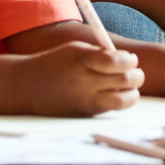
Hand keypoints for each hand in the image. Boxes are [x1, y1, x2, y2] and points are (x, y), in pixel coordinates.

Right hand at [19, 40, 142, 115]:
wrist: (27, 86)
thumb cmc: (55, 63)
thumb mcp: (76, 50)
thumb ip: (101, 54)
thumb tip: (128, 61)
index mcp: (83, 61)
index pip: (118, 61)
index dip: (130, 60)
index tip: (129, 59)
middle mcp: (85, 82)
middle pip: (127, 80)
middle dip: (137, 75)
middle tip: (134, 72)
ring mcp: (86, 101)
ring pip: (124, 100)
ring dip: (132, 93)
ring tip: (128, 86)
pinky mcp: (85, 114)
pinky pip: (111, 109)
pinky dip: (119, 101)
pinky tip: (113, 94)